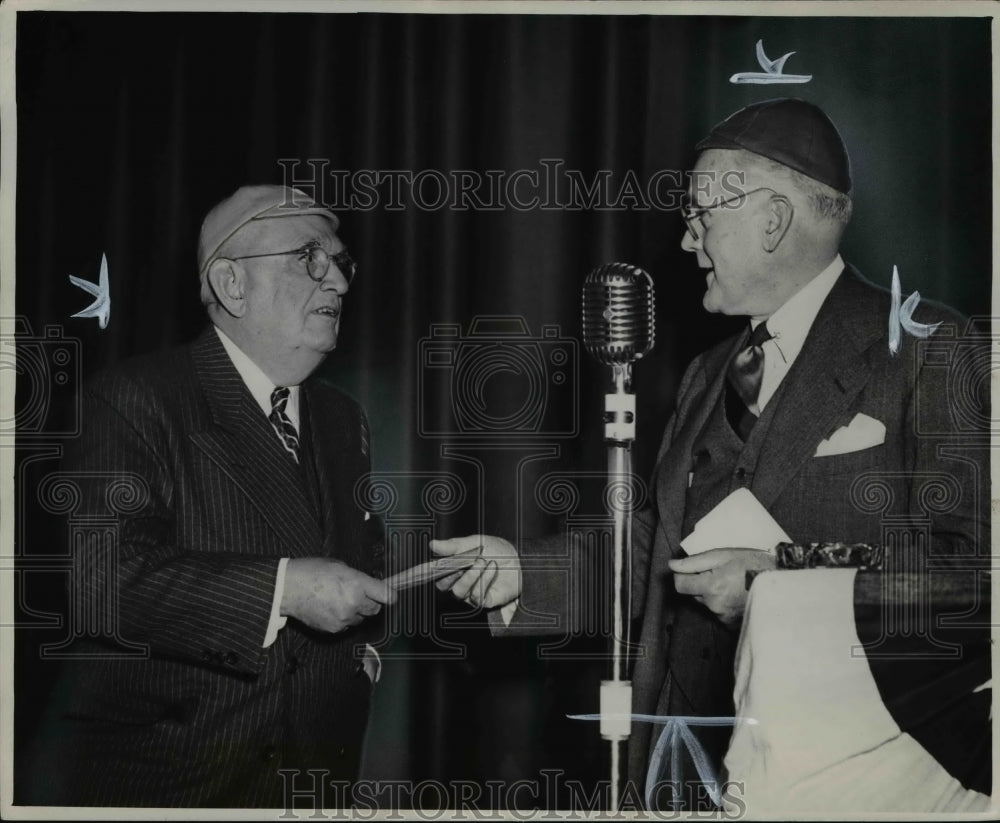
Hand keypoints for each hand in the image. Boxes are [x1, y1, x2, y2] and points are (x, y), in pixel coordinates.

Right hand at [281, 558, 395, 634]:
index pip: (386, 594)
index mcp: (356, 583)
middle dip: (371, 602)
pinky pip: (347, 626)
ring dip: (356, 612)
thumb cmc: (311, 572)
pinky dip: (343, 620)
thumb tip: (369, 585)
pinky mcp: (334, 629)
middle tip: (360, 595)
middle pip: (375, 609)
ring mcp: (344, 618)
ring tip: (340, 601)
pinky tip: (331, 609)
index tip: (390, 595)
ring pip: (361, 619)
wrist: (288, 588)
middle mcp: (353, 602)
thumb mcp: (339, 566)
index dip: (390, 595)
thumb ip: (358, 577)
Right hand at [429, 534, 521, 609]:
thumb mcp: (474, 542)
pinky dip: (484, 580)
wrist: (519, 560)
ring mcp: (471, 593)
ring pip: (459, 591)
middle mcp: (460, 582)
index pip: (438, 573)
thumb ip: (453, 545)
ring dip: (471, 575)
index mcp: (455, 568)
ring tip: (482, 562)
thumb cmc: (497, 551)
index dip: (436, 568)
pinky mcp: (484, 601)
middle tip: (464, 560)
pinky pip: (476, 596)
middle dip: (452, 571)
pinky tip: (492, 569)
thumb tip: (433, 544)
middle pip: (444, 585)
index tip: (440, 561)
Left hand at [667, 548, 774, 624]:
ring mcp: (724, 617)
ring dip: (712, 592)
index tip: (690, 568)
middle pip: (693, 593)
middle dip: (700, 582)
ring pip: (706, 602)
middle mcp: (715, 605)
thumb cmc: (754, 565)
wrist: (780, 583)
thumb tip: (672, 566)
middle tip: (720, 572)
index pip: (680, 585)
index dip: (681, 575)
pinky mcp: (732, 624)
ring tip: (732, 582)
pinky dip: (722, 602)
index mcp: (711, 587)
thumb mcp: (722, 555)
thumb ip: (694, 562)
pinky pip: (718, 611)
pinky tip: (736, 594)